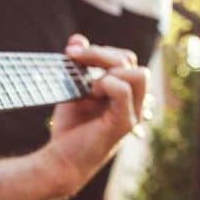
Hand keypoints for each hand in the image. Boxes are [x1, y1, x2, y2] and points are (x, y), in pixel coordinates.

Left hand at [40, 35, 148, 199]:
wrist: (60, 159)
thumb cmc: (70, 127)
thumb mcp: (72, 88)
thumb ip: (79, 64)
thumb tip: (78, 39)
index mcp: (124, 92)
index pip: (124, 59)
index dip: (100, 50)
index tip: (71, 52)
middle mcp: (133, 102)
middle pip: (131, 61)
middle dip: (101, 54)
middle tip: (74, 58)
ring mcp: (132, 113)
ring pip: (138, 73)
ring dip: (108, 69)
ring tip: (87, 84)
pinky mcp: (124, 124)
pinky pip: (124, 90)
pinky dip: (106, 84)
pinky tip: (90, 92)